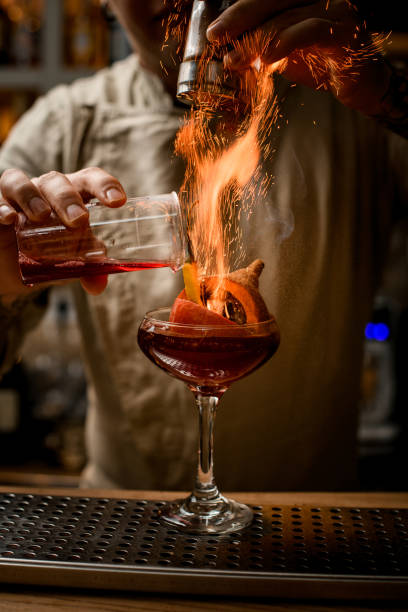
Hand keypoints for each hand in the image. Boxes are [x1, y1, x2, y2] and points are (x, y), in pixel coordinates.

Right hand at [0, 167, 125, 301]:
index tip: (117, 201)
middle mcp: (43, 190)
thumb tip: (98, 284)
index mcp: (72, 197)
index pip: (89, 180)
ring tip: (41, 215)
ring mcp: (16, 197)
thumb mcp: (70, 264)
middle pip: (56, 180)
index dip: (104, 185)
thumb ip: (87, 271)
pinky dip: (1, 207)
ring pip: (20, 180)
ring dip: (32, 196)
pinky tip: (9, 218)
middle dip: (68, 198)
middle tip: (79, 220)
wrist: (12, 270)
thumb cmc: (48, 255)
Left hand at [207, 0, 390, 115]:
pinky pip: (310, 31)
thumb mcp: (285, 53)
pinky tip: (266, 61)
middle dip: (240, 18)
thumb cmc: (322, 63)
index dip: (239, 10)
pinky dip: (284, 44)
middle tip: (217, 38)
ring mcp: (336, 9)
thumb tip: (228, 51)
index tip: (214, 32)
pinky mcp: (346, 31)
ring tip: (235, 60)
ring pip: (287, 16)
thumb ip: (262, 46)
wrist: (361, 84)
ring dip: (257, 40)